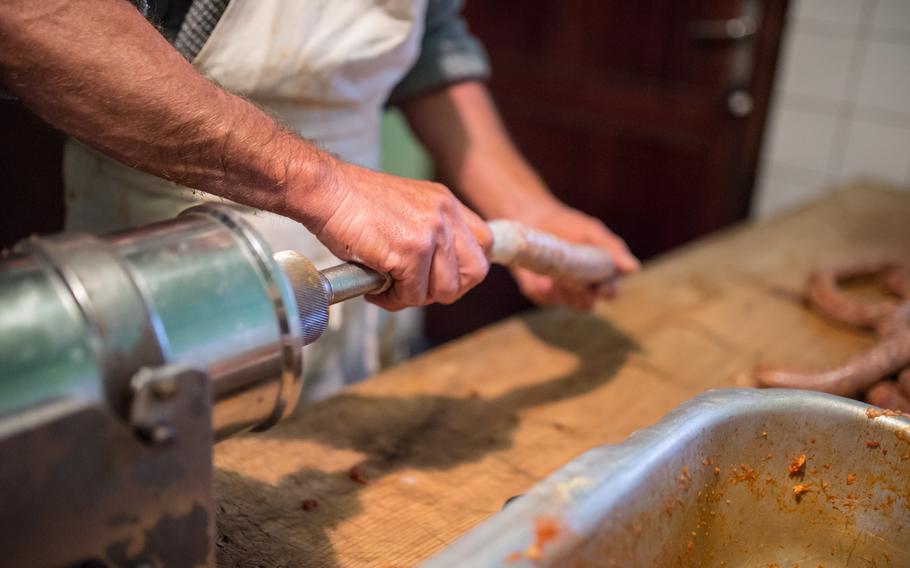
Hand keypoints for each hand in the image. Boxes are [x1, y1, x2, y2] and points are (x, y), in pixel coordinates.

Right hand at [298, 160, 491, 310]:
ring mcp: (430, 233)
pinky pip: (412, 294)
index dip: (468, 267)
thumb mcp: (406, 207)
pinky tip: (375, 289)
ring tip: (390, 289)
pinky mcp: (409, 251)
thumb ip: (428, 231)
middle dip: (448, 290)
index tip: (446, 277)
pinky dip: (393, 300)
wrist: (326, 190)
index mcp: (446, 202)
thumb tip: (436, 273)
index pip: (485, 242)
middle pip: (476, 271)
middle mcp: (445, 214)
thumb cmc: (353, 202)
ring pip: (444, 289)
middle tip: (418, 290)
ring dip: (416, 297)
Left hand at [509, 201, 639, 309]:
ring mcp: (561, 290)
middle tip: (574, 283)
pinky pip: (544, 298)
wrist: (533, 218)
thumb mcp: (591, 231)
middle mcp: (582, 286)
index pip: (610, 291)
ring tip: (554, 275)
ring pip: (565, 303)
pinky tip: (539, 277)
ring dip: (562, 292)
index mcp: (600, 273)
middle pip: (588, 304)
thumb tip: (634, 268)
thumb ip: (612, 248)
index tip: (601, 286)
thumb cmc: (567, 224)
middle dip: (583, 297)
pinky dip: (542, 289)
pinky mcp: (540, 291)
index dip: (608, 291)